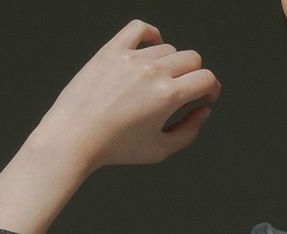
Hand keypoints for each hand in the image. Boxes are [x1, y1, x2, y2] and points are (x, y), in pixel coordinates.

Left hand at [35, 19, 221, 170]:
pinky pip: (139, 29)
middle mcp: (152, 72)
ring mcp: (132, 57)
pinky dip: (151, 35)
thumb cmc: (114, 147)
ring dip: (171, 63)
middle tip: (185, 89)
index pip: (206, 78)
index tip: (206, 95)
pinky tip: (151, 47)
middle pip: (191, 58)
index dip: (211, 88)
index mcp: (167, 96)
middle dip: (195, 75)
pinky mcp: (112, 50)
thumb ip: (188, 131)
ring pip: (168, 48)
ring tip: (159, 81)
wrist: (75, 136)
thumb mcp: (159, 150)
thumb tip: (202, 112)